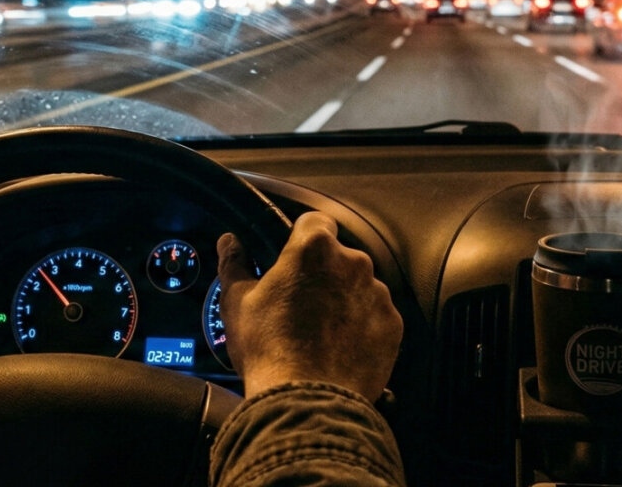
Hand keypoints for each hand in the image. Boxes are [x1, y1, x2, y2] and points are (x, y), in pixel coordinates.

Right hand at [217, 213, 401, 401]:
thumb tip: (229, 242)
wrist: (306, 401)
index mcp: (314, 248)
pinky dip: (362, 327)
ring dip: (344, 300)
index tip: (294, 257)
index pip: (315, 222)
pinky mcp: (392, 325)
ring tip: (321, 332)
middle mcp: (353, 264)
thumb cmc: (269, 349)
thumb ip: (234, 263)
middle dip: (323, 274)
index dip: (303, 237)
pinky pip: (376, 316)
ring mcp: (377, 295)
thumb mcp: (238, 302)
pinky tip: (340, 348)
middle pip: (339, 257)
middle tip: (301, 304)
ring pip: (360, 287)